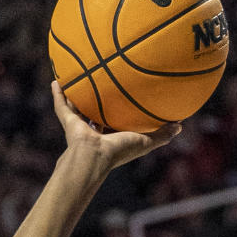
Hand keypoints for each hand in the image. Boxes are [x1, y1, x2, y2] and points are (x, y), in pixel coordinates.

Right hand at [52, 80, 180, 169]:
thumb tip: (181, 125)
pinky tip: (56, 81)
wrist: (94, 157)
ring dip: (75, 95)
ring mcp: (80, 127)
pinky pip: (61, 106)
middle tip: (99, 83)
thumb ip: (162, 135)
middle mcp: (94, 131)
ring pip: (77, 108)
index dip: (119, 110)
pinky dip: (58, 95)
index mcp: (111, 136)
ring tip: (74, 78)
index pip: (115, 121)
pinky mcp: (68, 123)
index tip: (122, 97)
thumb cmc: (119, 152)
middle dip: (97, 101)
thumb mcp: (145, 141)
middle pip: (95, 112)